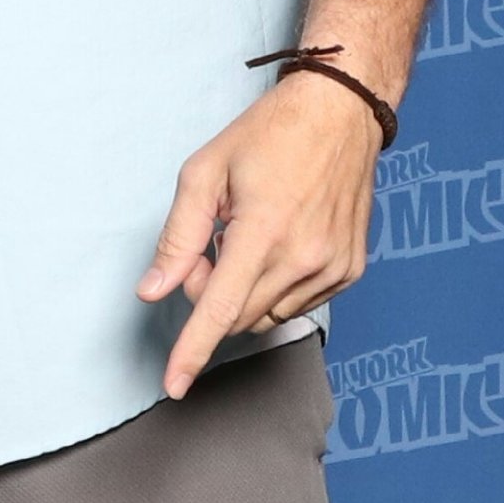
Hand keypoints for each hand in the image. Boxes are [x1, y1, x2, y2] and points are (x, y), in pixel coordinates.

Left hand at [138, 69, 385, 397]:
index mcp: (262, 232)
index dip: (192, 351)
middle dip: (210, 294)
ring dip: (243, 292)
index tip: (174, 386)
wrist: (339, 116)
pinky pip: (299, 303)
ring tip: (245, 236)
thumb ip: (178, 239)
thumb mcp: (204, 174)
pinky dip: (275, 287)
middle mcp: (304, 258)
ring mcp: (333, 269)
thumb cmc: (266, 136)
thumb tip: (152, 292)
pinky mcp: (351, 271)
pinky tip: (276, 243)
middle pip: (237, 316)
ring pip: (267, 315)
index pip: (218, 309)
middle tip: (208, 247)